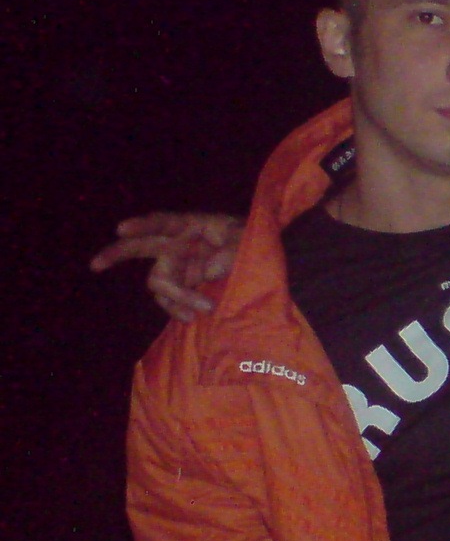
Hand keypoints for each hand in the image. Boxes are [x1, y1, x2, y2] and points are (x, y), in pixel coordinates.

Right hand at [90, 212, 244, 321]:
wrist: (264, 260)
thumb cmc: (254, 241)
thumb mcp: (249, 240)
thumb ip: (230, 253)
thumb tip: (206, 271)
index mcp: (193, 225)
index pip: (163, 222)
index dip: (142, 225)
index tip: (121, 228)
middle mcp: (179, 244)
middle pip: (142, 247)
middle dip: (118, 254)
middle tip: (95, 265)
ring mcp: (179, 266)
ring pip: (159, 282)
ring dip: (175, 298)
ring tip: (202, 309)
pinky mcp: (184, 285)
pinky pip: (169, 299)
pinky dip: (176, 308)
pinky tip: (190, 318)